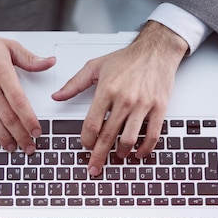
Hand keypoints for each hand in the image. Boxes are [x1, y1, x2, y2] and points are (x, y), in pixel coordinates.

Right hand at [0, 0, 53, 153]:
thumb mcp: (9, 46)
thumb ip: (30, 59)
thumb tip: (49, 62)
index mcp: (1, 71)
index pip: (19, 101)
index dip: (29, 120)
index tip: (37, 131)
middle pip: (6, 116)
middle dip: (20, 135)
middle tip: (29, 146)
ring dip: (2, 137)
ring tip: (11, 147)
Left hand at [52, 21, 187, 175]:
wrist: (157, 50)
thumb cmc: (127, 58)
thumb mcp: (96, 66)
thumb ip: (74, 83)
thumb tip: (57, 96)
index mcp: (107, 90)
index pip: (92, 124)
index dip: (87, 140)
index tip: (86, 146)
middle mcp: (125, 99)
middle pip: (108, 136)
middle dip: (99, 156)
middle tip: (94, 168)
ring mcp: (143, 105)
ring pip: (129, 139)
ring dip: (121, 153)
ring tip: (117, 156)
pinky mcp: (159, 108)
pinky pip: (152, 135)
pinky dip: (145, 149)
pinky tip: (138, 153)